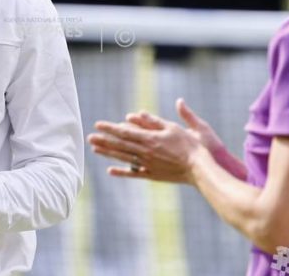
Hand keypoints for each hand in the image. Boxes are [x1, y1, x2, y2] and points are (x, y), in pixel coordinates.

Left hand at [89, 109, 204, 184]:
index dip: (110, 128)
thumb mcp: (173, 128)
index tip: (98, 124)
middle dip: (104, 140)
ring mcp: (147, 165)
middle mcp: (146, 152)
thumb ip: (154, 120)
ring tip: (95, 149)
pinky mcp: (152, 175)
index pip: (125, 132)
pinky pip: (133, 173)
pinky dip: (121, 172)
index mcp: (150, 139)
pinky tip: (110, 171)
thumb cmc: (190, 145)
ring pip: (123, 158)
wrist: (199, 168)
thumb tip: (136, 113)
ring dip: (108, 153)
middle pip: (120, 145)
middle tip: (90, 137)